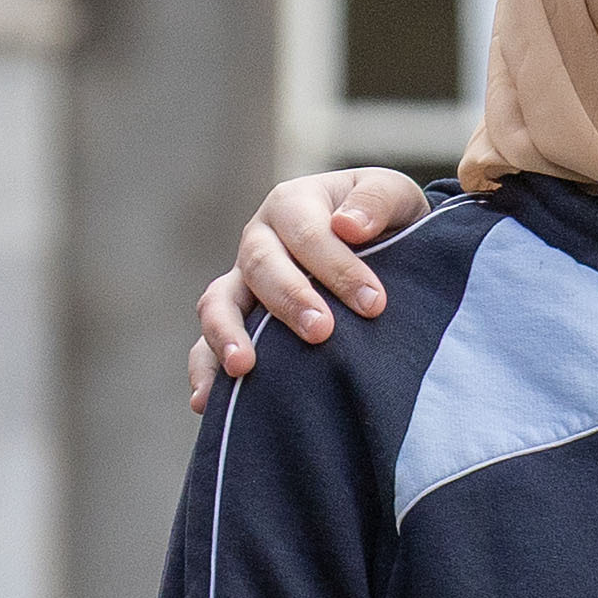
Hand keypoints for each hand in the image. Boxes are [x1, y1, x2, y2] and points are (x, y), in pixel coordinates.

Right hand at [189, 168, 435, 403]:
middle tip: (321, 332)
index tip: (374, 304)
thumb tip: (350, 226)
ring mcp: (243, 281)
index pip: (308, 234)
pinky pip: (207, 342)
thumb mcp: (393, 196)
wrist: (378, 242)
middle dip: (289, 299)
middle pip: (260, 266)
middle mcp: (260, 239)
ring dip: (227, 334)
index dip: (338, 268)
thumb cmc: (386, 219)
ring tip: (244, 368)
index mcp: (293, 204)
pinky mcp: (237, 318)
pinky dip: (204, 368)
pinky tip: (206, 401)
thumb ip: (376, 201)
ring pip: (220, 302)